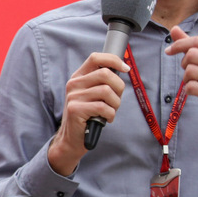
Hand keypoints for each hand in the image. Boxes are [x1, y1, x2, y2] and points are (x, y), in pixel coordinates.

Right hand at [47, 51, 130, 175]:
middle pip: (105, 73)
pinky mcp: (75, 109)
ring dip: (116, 104)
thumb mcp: (93, 94)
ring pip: (107, 91)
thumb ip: (103, 81)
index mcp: (78, 77)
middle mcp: (74, 84)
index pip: (96, 58)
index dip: (114, 60)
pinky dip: (110, 114)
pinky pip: (103, 107)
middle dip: (119, 87)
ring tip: (111, 111)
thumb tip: (123, 69)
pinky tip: (106, 119)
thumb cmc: (88, 115)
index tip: (126, 69)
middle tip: (117, 99)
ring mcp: (73, 97)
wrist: (72, 138)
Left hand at [165, 26, 197, 134]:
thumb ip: (192, 45)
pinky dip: (188, 89)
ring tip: (195, 82)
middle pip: (191, 54)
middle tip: (189, 71)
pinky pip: (191, 87)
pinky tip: (196, 91)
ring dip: (186, 78)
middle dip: (184, 63)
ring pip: (189, 71)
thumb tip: (174, 29)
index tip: (169, 51)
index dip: (180, 44)